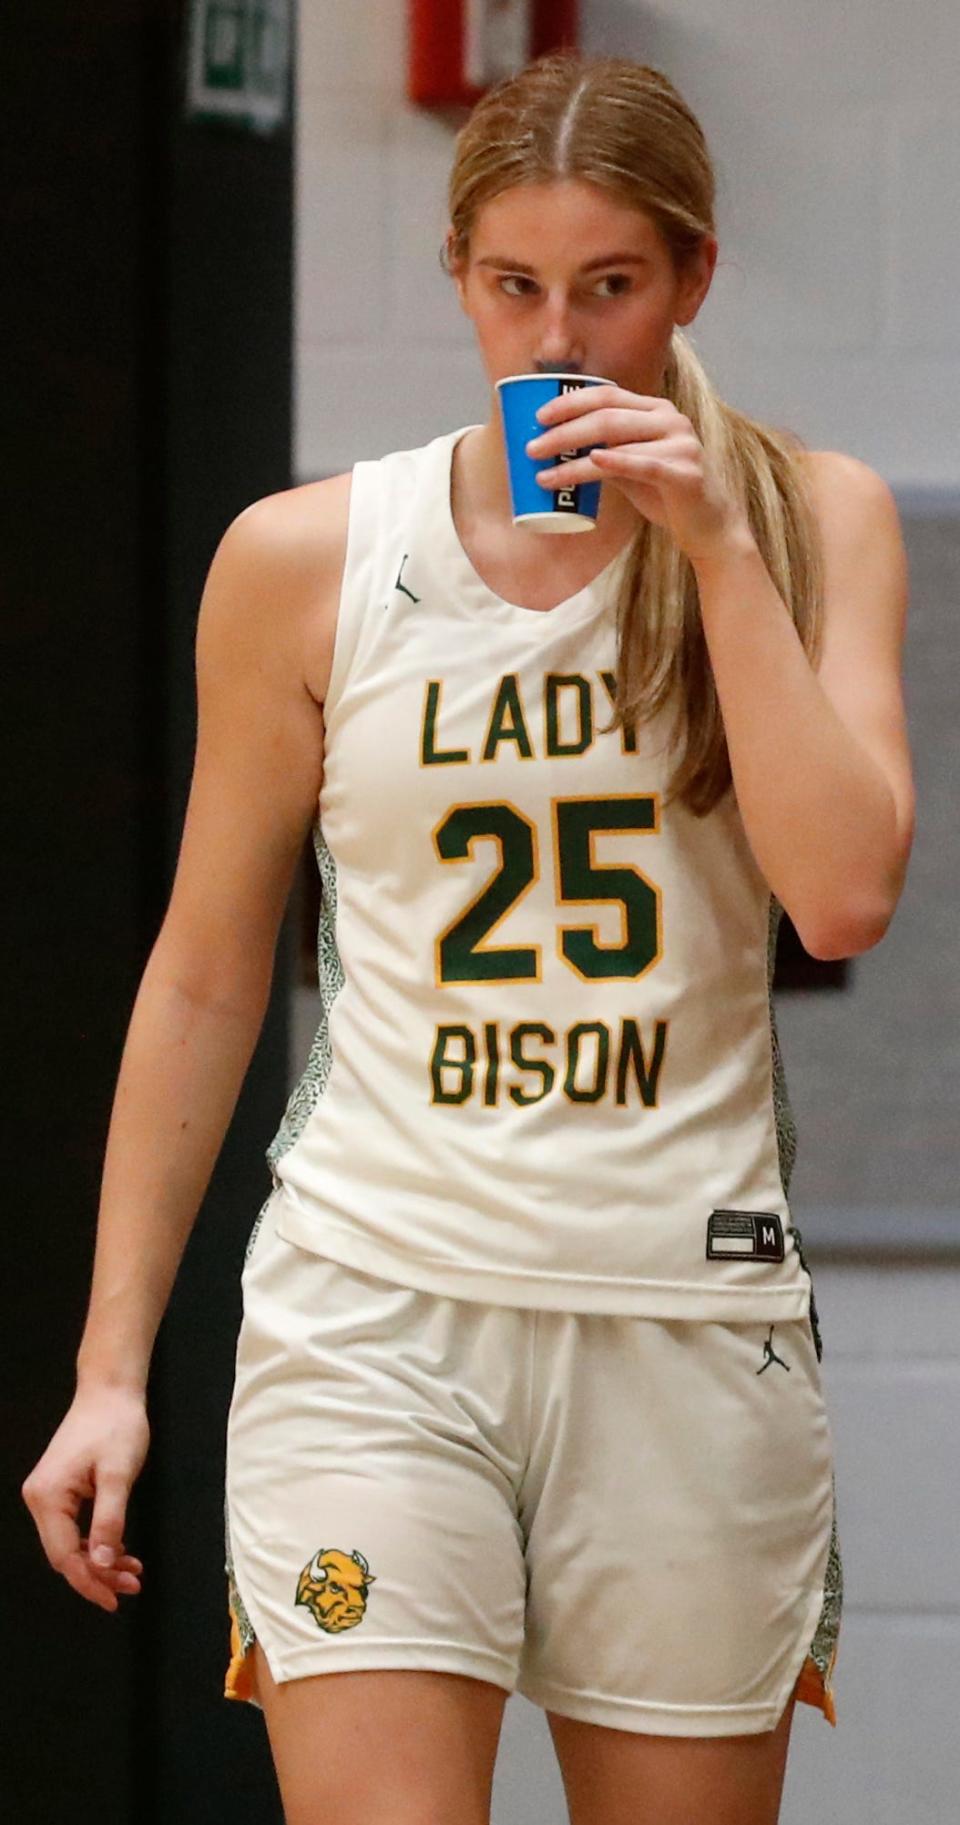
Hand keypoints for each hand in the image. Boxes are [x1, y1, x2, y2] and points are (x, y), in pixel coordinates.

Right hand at [21, 1386, 148, 1612]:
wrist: (111, 1390)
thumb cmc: (117, 1426)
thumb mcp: (118, 1475)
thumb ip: (109, 1522)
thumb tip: (100, 1564)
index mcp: (47, 1497)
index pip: (64, 1555)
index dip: (89, 1582)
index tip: (115, 1599)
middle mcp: (40, 1499)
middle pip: (65, 1553)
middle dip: (98, 1574)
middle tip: (132, 1586)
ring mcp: (48, 1495)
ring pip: (71, 1544)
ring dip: (100, 1561)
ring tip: (133, 1572)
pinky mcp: (61, 1490)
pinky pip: (75, 1528)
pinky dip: (97, 1542)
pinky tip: (121, 1551)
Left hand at [525, 384, 755, 565]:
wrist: (710, 528)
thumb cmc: (667, 495)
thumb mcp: (632, 468)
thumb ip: (606, 453)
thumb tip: (560, 449)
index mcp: (656, 411)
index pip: (607, 394)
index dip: (570, 401)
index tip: (538, 417)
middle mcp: (670, 420)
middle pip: (606, 416)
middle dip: (563, 432)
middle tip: (532, 448)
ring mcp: (681, 445)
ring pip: (616, 443)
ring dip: (573, 460)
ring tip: (544, 474)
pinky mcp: (685, 474)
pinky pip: (644, 464)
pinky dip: (616, 462)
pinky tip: (592, 463)